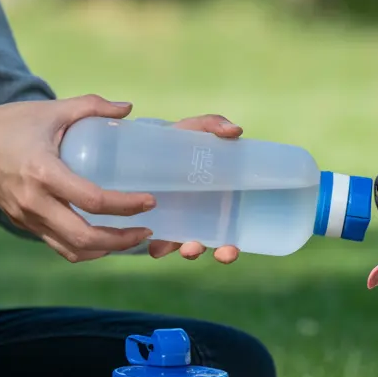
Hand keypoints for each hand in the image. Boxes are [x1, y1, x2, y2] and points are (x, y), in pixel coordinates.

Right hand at [0, 94, 155, 261]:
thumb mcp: (50, 110)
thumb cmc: (8, 125)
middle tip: (146, 231)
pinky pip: (58, 246)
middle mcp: (35, 202)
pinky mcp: (23, 224)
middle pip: (85, 237)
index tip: (149, 201)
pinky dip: (85, 249)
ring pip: (72, 249)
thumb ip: (91, 106)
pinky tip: (103, 241)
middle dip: (121, 240)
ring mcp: (28, 218)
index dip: (126, 206)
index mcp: (44, 173)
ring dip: (106, 250)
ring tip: (130, 239)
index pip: (93, 200)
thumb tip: (128, 108)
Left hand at [145, 114, 242, 263]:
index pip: (229, 231)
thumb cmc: (175, 139)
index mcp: (215, 200)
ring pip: (185, 245)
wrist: (140, 143)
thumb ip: (212, 125)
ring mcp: (177, 220)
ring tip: (183, 248)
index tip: (230, 249)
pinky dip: (158, 247)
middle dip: (207, 251)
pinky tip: (154, 248)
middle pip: (209, 244)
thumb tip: (237, 130)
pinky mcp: (154, 220)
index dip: (230, 245)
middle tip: (201, 250)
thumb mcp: (193, 130)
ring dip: (185, 251)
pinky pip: (159, 240)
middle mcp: (199, 217)